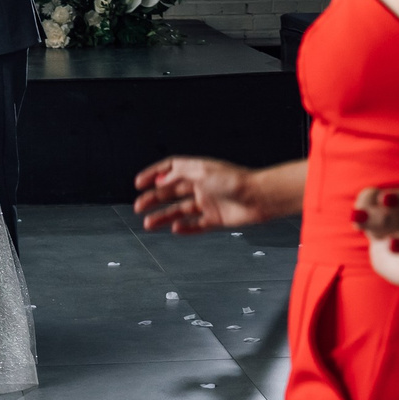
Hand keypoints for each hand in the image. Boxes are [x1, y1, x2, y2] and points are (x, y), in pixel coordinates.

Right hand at [133, 156, 264, 233]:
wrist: (260, 198)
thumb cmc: (235, 181)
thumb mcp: (203, 171)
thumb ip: (180, 174)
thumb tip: (161, 179)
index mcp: (198, 170)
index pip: (170, 169)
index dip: (153, 174)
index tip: (138, 183)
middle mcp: (201, 185)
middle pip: (172, 192)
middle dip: (153, 198)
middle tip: (138, 207)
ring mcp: (209, 202)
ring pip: (181, 210)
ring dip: (164, 216)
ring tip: (149, 224)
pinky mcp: (217, 218)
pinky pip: (197, 224)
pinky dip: (185, 228)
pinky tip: (175, 230)